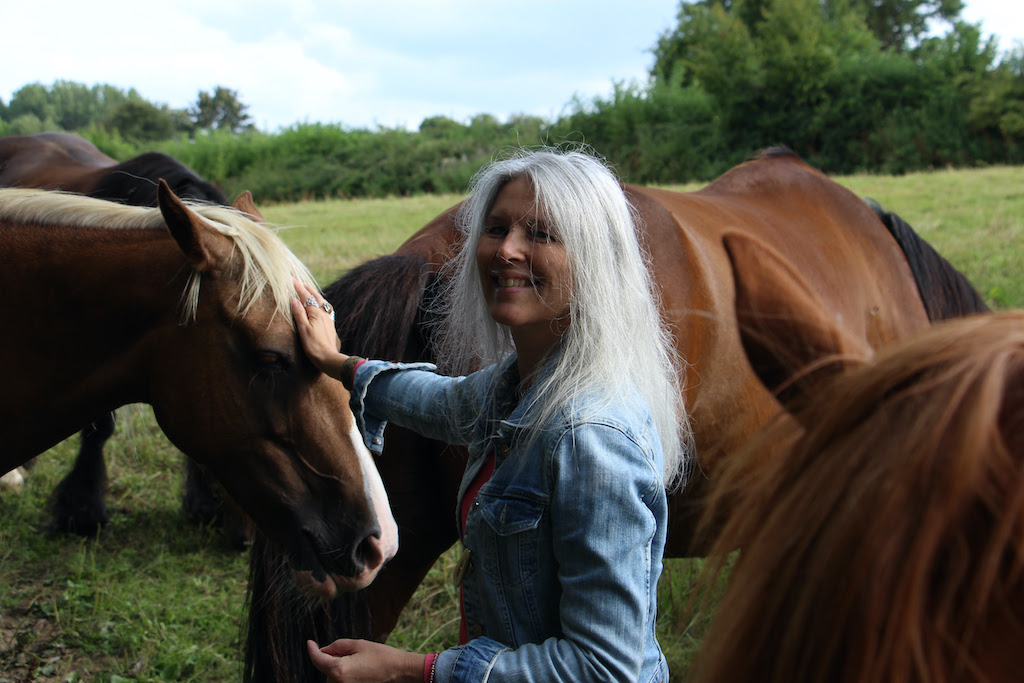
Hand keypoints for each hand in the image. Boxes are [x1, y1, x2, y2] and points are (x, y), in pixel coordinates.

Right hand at [291, 279, 346, 377]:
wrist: (329, 358)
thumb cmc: (314, 346)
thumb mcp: (303, 330)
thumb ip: (299, 314)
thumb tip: (294, 299)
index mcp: (316, 313)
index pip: (305, 296)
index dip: (298, 287)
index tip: (291, 278)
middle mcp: (324, 313)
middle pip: (315, 296)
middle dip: (306, 288)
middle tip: (298, 281)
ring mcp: (328, 318)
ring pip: (321, 301)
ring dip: (314, 294)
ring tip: (308, 289)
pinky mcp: (330, 324)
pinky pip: (325, 307)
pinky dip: (319, 302)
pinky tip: (319, 305)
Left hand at [306, 639, 425, 682]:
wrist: (399, 672)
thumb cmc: (381, 656)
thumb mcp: (358, 645)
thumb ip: (338, 646)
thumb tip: (324, 650)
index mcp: (339, 670)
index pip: (318, 659)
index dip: (312, 649)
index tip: (309, 642)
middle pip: (326, 668)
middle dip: (332, 658)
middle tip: (350, 651)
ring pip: (333, 676)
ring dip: (338, 667)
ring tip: (359, 661)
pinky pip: (341, 682)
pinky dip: (344, 675)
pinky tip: (359, 669)